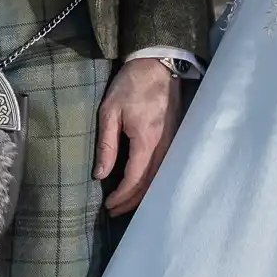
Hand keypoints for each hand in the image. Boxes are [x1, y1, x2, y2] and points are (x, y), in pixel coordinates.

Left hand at [94, 58, 182, 216]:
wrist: (159, 64)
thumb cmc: (131, 85)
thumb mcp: (110, 112)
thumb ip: (107, 145)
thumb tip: (100, 175)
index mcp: (147, 141)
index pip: (134, 179)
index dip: (121, 196)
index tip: (108, 205)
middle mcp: (164, 146)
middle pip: (150, 185)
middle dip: (131, 202)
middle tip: (114, 211)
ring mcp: (174, 143)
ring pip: (160, 179)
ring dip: (143, 195)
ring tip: (126, 204)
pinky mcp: (176, 138)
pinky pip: (166, 169)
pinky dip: (154, 183)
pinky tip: (144, 187)